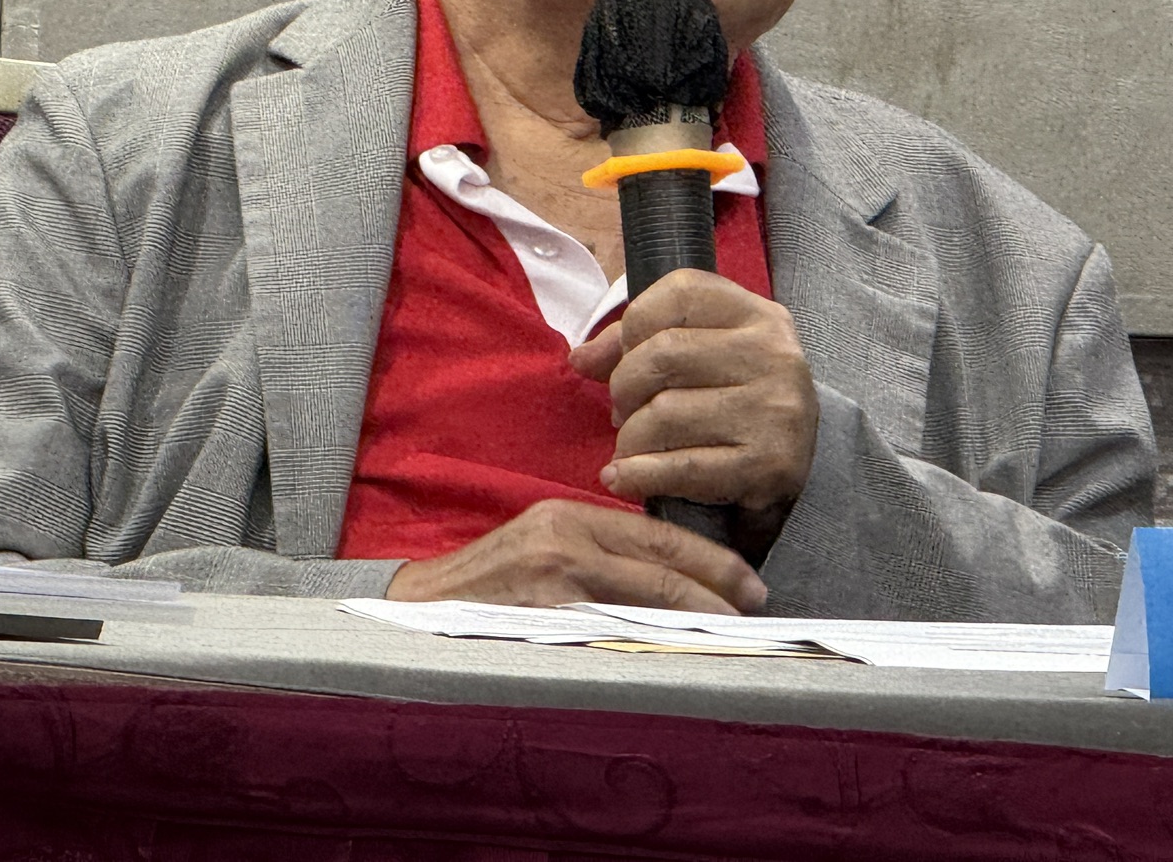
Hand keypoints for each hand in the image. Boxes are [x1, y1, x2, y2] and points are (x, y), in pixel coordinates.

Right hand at [384, 498, 766, 612]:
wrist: (416, 611)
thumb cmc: (486, 583)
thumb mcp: (541, 544)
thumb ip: (596, 549)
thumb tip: (666, 570)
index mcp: (569, 516)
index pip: (659, 533)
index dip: (712, 558)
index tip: (749, 580)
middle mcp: (565, 541)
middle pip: (663, 564)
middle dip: (717, 590)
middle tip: (756, 608)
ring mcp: (553, 583)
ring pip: (647, 601)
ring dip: (694, 621)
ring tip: (730, 636)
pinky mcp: (543, 620)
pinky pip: (614, 634)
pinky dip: (653, 643)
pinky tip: (678, 655)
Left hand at [569, 268, 819, 513]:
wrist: (801, 473)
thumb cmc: (734, 404)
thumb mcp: (701, 356)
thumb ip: (638, 344)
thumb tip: (580, 358)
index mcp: (758, 316)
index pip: (679, 293)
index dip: (633, 326)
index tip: (627, 359)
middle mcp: (774, 355)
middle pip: (662, 354)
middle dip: (624, 389)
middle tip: (624, 413)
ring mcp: (775, 411)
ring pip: (663, 414)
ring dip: (630, 440)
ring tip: (633, 449)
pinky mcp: (769, 465)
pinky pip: (680, 467)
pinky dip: (638, 476)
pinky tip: (625, 479)